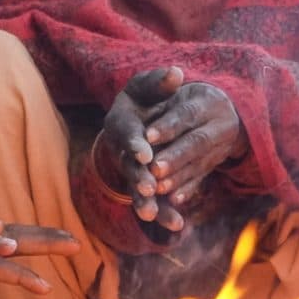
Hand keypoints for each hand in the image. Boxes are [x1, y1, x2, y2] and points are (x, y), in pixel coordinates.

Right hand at [94, 67, 209, 233]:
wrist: (139, 119)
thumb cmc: (143, 100)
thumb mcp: (148, 87)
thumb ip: (159, 82)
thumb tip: (176, 73)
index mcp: (121, 124)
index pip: (126, 134)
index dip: (135, 143)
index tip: (144, 152)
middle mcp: (122, 151)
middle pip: (129, 166)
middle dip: (138, 177)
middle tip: (149, 188)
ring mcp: (132, 171)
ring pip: (137, 189)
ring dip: (145, 202)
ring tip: (154, 215)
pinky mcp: (144, 185)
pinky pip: (154, 201)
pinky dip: (165, 212)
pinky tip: (178, 225)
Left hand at [144, 78, 245, 207]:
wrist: (209, 109)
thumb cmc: (173, 94)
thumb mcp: (164, 83)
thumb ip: (162, 81)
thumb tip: (174, 72)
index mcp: (206, 100)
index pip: (187, 114)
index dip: (169, 125)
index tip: (148, 136)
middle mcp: (219, 124)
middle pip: (197, 142)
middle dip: (176, 157)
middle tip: (154, 169)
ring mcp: (220, 147)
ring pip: (200, 164)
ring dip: (180, 177)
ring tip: (159, 189)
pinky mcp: (213, 164)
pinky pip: (202, 178)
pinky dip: (189, 189)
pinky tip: (175, 201)